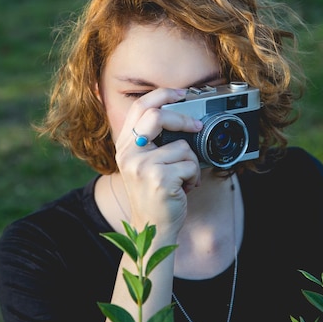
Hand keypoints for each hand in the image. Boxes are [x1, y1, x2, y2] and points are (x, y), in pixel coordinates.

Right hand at [114, 88, 202, 234]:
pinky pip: (190, 164)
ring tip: (183, 178)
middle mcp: (129, 154)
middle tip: (197, 126)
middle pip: (157, 116)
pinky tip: (185, 188)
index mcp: (125, 146)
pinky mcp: (159, 179)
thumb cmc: (155, 195)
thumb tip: (183, 117)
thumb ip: (154, 141)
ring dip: (191, 163)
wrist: (153, 228)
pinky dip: (194, 177)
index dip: (162, 95)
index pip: (140, 107)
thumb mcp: (145, 164)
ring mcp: (142, 166)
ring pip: (182, 146)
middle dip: (183, 119)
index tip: (182, 93)